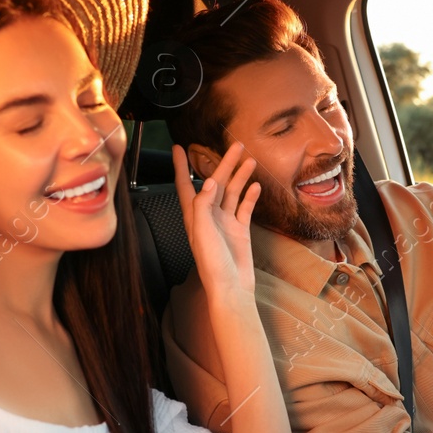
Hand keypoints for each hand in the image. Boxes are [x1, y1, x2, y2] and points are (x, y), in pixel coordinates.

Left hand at [174, 142, 260, 297]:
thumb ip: (204, 205)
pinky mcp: (240, 230)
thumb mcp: (203, 232)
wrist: (232, 287)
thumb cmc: (213, 264)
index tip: (177, 147)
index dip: (181, 166)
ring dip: (240, 176)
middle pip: (216, 183)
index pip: (185, 185)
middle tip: (235, 145)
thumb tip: (210, 181)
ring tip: (250, 160)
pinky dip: (250, 196)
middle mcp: (209, 216)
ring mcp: (225, 222)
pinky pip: (245, 207)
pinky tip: (256, 185)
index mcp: (194, 216)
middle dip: (225, 163)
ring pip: (233, 192)